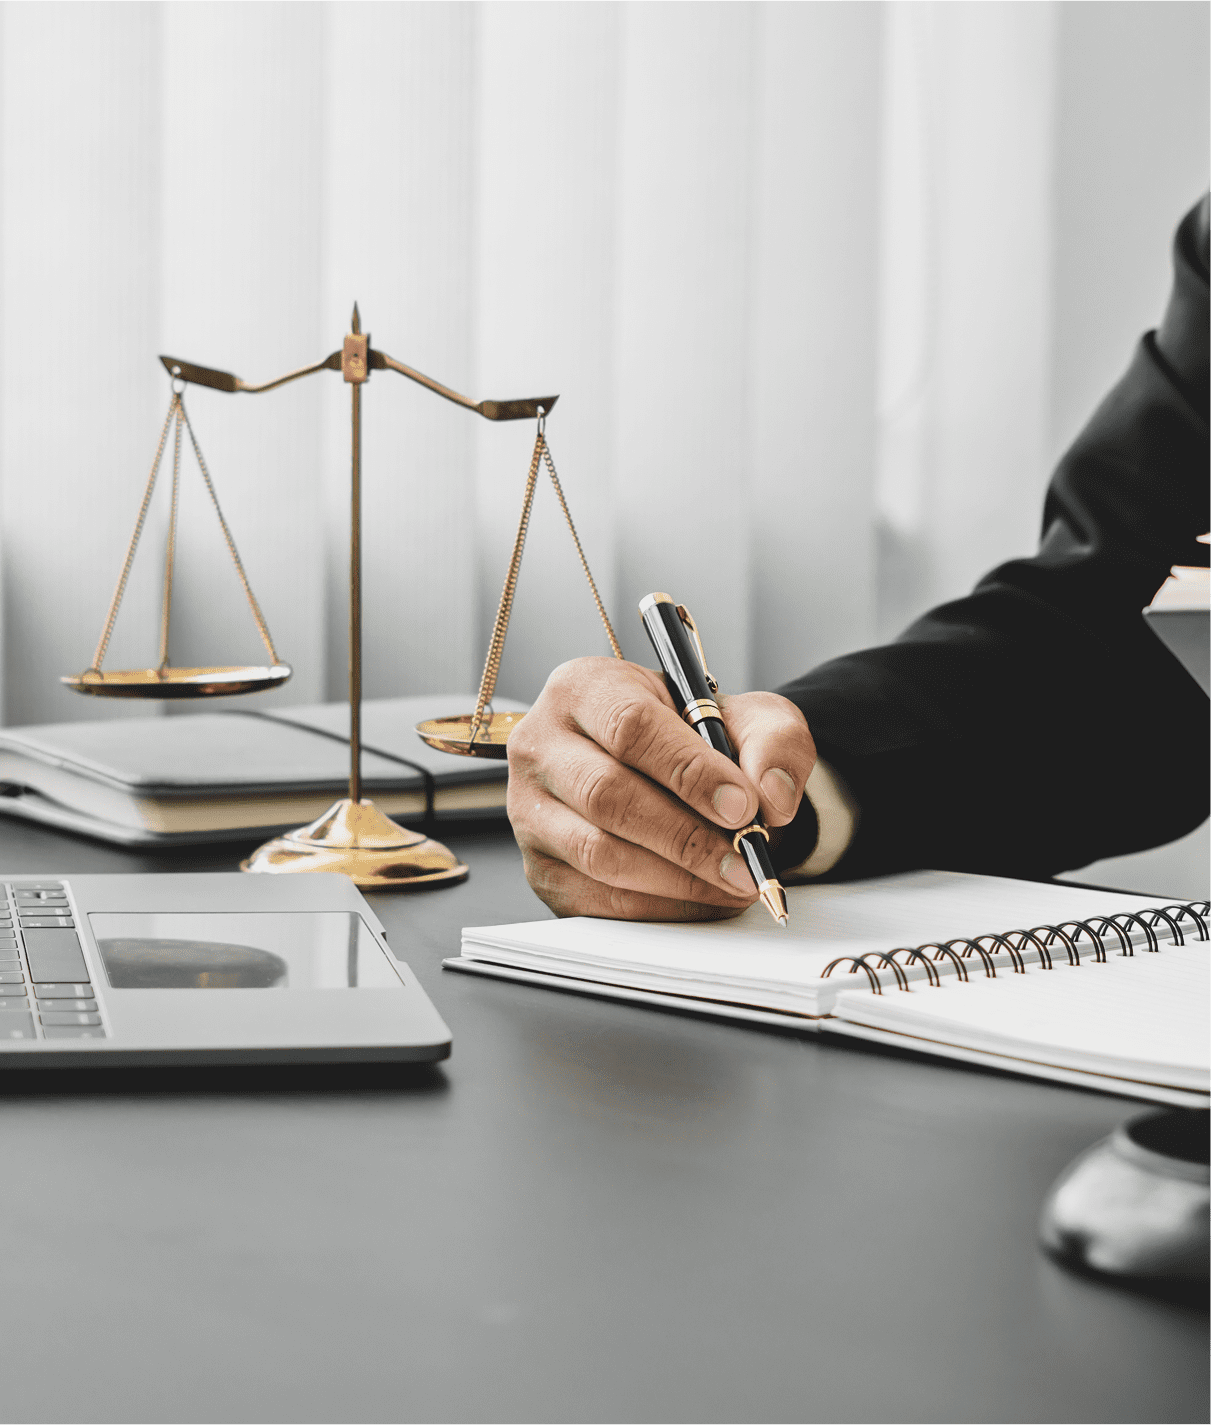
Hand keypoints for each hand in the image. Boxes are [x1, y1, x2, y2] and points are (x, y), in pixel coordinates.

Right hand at [507, 657, 815, 919]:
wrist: (672, 771)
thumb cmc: (698, 737)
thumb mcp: (747, 718)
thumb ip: (771, 742)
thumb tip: (769, 794)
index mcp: (585, 688)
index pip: (631, 728)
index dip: (690, 772)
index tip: (743, 806)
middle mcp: (542, 745)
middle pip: (608, 796)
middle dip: (686, 837)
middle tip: (743, 859)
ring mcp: (530, 810)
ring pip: (600, 853)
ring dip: (677, 878)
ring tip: (732, 880)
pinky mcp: (540, 866)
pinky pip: (596, 899)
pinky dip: (659, 906)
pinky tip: (701, 897)